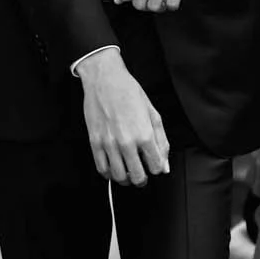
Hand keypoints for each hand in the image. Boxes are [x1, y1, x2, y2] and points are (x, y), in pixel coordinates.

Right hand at [79, 49, 170, 186]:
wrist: (104, 80)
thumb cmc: (129, 92)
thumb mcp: (152, 113)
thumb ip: (161, 141)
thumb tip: (164, 164)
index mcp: (144, 134)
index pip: (156, 167)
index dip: (157, 167)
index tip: (153, 163)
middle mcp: (127, 142)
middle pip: (137, 177)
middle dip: (142, 178)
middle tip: (141, 173)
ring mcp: (109, 144)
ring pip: (119, 176)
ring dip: (126, 178)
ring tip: (127, 171)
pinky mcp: (95, 143)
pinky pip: (102, 169)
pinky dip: (109, 174)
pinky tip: (113, 168)